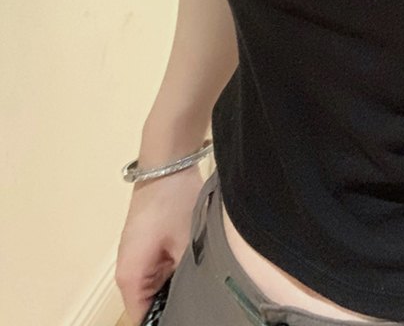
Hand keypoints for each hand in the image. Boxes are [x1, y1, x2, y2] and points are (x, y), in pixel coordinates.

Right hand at [115, 166, 205, 324]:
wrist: (168, 166)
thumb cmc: (172, 202)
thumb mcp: (187, 244)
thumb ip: (187, 279)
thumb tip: (196, 299)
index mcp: (130, 278)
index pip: (143, 318)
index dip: (167, 320)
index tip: (191, 315)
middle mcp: (128, 272)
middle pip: (150, 303)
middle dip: (174, 302)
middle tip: (201, 297)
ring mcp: (137, 257)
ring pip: (158, 285)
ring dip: (177, 284)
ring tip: (201, 279)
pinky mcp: (148, 246)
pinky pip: (161, 269)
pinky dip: (177, 269)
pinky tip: (196, 263)